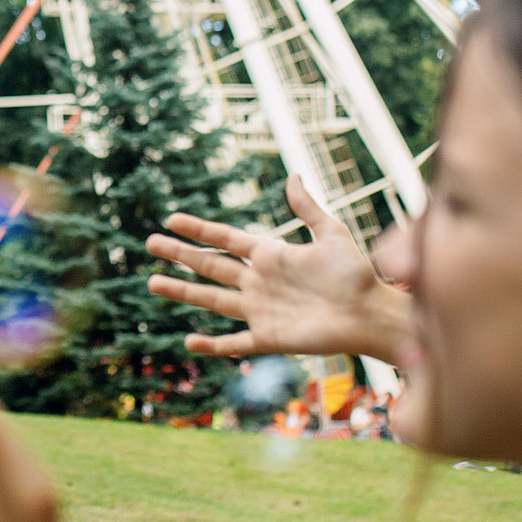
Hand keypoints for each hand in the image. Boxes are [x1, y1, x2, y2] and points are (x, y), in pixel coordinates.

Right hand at [144, 174, 411, 362]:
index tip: (172, 219)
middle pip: (210, 267)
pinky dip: (213, 345)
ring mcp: (260, 310)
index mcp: (270, 255)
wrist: (370, 313)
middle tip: (150, 244)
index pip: (226, 240)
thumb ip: (308, 209)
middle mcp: (258, 282)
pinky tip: (190, 341)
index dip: (200, 230)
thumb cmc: (356, 274)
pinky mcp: (268, 337)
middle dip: (180, 255)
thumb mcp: (332, 234)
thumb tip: (293, 177)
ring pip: (212, 300)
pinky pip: (234, 342)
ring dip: (182, 292)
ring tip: (153, 283)